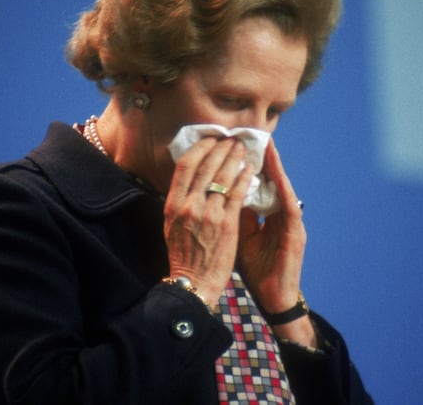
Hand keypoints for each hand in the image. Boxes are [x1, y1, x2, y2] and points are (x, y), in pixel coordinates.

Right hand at [163, 137, 254, 305]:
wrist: (194, 283)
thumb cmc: (184, 255)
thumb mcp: (172, 225)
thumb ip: (180, 202)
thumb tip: (190, 179)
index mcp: (173, 204)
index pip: (185, 165)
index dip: (200, 148)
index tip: (210, 139)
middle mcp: (188, 205)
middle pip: (206, 165)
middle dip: (220, 148)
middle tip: (231, 139)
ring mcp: (208, 214)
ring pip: (223, 176)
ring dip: (234, 158)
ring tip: (242, 149)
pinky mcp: (227, 224)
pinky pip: (237, 193)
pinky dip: (244, 178)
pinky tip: (250, 170)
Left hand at [237, 138, 306, 313]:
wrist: (273, 297)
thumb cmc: (258, 268)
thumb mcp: (241, 237)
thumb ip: (236, 214)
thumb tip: (220, 192)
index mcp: (268, 215)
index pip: (259, 184)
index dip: (251, 165)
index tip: (240, 145)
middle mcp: (281, 216)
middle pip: (273, 181)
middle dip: (265, 158)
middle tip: (256, 135)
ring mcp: (291, 224)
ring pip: (284, 190)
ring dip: (277, 169)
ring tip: (270, 148)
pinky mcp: (296, 236)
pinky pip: (290, 210)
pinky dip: (284, 193)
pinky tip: (279, 179)